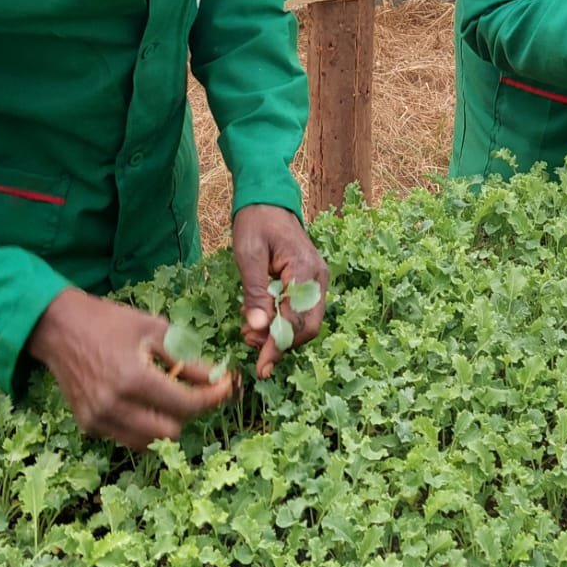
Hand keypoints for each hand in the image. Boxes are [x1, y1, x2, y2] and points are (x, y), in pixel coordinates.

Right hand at [27, 287, 235, 450]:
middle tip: (196, 389)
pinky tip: (145, 400)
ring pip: (149, 441)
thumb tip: (216, 378)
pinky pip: (128, 437)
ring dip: (167, 422)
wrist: (60, 328)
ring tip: (170, 394)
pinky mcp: (89, 426)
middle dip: (190, 411)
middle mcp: (114, 406)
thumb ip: (186, 358)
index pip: (186, 404)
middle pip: (170, 431)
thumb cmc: (110, 322)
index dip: (212, 397)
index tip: (226, 386)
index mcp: (133, 378)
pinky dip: (144, 424)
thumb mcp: (153, 329)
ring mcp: (98, 420)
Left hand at [233, 204, 328, 380]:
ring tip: (250, 331)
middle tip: (250, 344)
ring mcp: (317, 280)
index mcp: (305, 270)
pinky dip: (283, 322)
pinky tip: (261, 319)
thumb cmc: (256, 222)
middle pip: (308, 327)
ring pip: (306, 323)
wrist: (268, 200)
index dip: (278, 346)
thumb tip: (259, 328)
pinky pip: (302, 311)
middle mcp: (318, 278)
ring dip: (280, 335)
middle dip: (280, 343)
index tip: (261, 367)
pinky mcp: (310, 282)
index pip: (296, 320)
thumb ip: (255, 293)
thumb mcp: (249, 255)